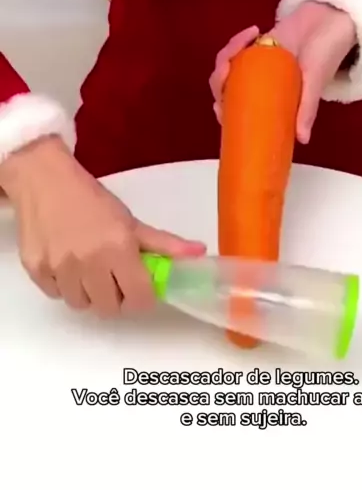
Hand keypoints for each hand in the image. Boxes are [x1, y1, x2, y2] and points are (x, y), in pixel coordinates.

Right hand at [0, 137, 204, 316]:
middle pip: (108, 308)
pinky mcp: (35, 269)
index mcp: (117, 248)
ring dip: (88, 294)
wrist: (43, 180)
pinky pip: (55, 295)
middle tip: (114, 280)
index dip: (142, 298)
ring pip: (80, 305)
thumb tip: (199, 253)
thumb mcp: (130, 220)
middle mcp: (88, 262)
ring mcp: (59, 268)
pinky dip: (63, 286)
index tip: (140, 288)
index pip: (138, 298)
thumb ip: (163, 243)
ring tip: (89, 271)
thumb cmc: (90, 199)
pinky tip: (67, 265)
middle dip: (116, 298)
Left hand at [210, 3, 355, 143]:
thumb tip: (302, 140)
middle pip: (224, 89)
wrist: (329, 21)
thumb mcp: (314, 84)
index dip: (224, 112)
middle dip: (219, 79)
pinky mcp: (254, 44)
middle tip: (227, 66)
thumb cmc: (324, 57)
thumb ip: (307, 109)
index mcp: (267, 102)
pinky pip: (237, 46)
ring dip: (227, 55)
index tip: (219, 107)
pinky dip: (238, 41)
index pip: (238, 113)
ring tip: (244, 41)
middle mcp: (257, 86)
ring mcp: (253, 65)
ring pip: (227, 66)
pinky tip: (253, 31)